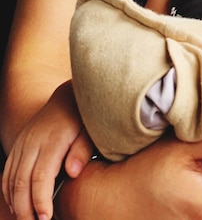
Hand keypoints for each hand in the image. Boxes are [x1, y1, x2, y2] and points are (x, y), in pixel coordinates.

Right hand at [2, 81, 93, 219]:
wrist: (66, 98)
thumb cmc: (82, 118)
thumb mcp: (89, 131)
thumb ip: (82, 151)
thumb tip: (72, 172)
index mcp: (53, 141)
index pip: (41, 176)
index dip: (41, 200)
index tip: (46, 218)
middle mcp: (33, 143)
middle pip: (22, 182)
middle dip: (26, 209)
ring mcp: (23, 144)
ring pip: (11, 180)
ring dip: (16, 204)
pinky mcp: (18, 146)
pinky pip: (8, 173)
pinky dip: (9, 192)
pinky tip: (17, 206)